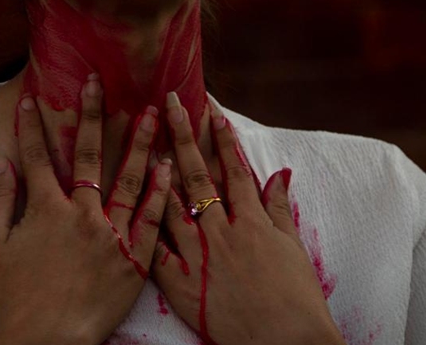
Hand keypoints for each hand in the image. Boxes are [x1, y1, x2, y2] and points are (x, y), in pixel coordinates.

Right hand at [0, 77, 171, 344]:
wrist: (49, 339)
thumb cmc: (16, 296)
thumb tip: (0, 161)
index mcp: (47, 210)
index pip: (38, 158)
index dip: (32, 128)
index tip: (31, 100)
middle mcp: (83, 214)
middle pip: (89, 156)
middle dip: (91, 115)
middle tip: (98, 83)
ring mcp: (112, 234)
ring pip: (129, 179)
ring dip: (140, 142)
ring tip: (153, 112)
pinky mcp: (135, 258)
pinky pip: (151, 219)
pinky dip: (160, 191)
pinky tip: (169, 166)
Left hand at [152, 92, 344, 344]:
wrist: (286, 344)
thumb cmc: (297, 299)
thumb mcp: (294, 249)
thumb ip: (279, 209)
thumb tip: (279, 172)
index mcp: (252, 222)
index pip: (234, 169)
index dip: (221, 137)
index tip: (209, 108)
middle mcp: (222, 232)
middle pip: (198, 176)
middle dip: (183, 136)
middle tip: (170, 104)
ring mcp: (199, 257)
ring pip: (172, 206)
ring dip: (157, 172)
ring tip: (143, 141)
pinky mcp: (182, 285)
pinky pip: (156, 253)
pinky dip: (144, 228)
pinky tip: (127, 205)